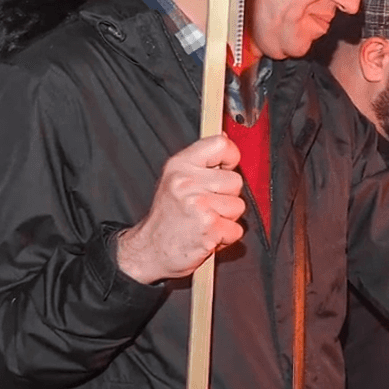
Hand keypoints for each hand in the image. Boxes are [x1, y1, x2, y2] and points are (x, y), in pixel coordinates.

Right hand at [116, 134, 245, 283]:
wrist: (149, 250)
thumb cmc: (167, 217)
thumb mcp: (175, 180)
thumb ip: (202, 161)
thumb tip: (225, 138)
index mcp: (179, 165)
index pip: (220, 144)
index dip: (230, 157)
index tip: (225, 168)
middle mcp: (187, 182)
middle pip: (235, 180)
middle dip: (227, 196)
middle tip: (206, 206)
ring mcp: (198, 204)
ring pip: (238, 206)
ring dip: (226, 218)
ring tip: (205, 220)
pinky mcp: (209, 226)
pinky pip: (236, 229)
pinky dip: (226, 236)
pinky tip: (207, 234)